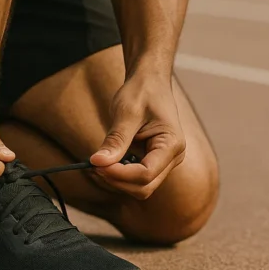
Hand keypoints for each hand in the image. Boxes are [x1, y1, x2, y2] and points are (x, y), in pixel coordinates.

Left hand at [89, 71, 185, 199]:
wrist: (150, 82)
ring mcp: (165, 161)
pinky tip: (108, 159)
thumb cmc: (142, 92)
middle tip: (95, 164)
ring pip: (140, 187)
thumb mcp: (126, 113)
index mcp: (172, 144)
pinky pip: (136, 178)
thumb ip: (115, 140)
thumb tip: (98, 162)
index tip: (97, 164)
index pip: (146, 174)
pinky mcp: (153, 161)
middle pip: (144, 187)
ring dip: (118, 180)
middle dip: (118, 180)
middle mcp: (173, 157)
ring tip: (100, 160)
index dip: (120, 174)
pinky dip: (120, 174)